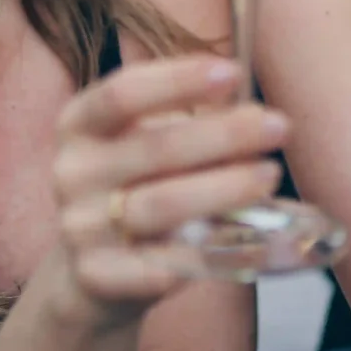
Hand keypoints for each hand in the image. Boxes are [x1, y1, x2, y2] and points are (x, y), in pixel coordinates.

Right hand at [50, 57, 288, 317]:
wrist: (91, 275)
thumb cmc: (135, 191)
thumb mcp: (147, 147)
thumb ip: (190, 127)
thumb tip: (260, 119)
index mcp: (79, 126)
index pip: (123, 93)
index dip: (178, 80)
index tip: (234, 73)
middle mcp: (71, 173)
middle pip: (155, 148)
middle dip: (224, 134)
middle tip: (279, 126)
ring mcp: (80, 228)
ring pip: (162, 205)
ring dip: (224, 189)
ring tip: (270, 175)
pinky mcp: (96, 277)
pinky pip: (159, 267)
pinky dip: (205, 255)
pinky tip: (249, 245)